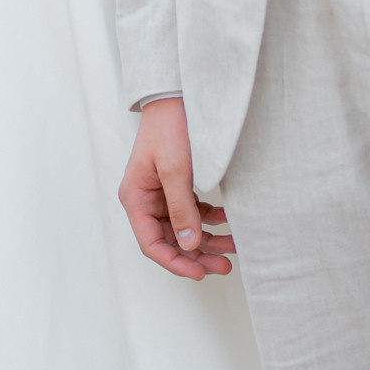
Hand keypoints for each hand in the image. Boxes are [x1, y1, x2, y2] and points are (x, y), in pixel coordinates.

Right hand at [118, 97, 234, 278]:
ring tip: (233, 247)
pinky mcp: (177, 185)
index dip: (175, 263)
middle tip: (224, 266)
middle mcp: (145, 200)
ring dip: (207, 240)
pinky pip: (192, 212)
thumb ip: (181, 209)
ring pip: (184, 229)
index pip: (151, 244)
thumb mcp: (176, 170)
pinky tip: (227, 221)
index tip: (200, 274)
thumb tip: (189, 244)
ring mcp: (161, 194)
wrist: (178, 96)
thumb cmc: (171, 127)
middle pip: (169, 241)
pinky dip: (210, 220)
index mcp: (135, 198)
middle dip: (197, 256)